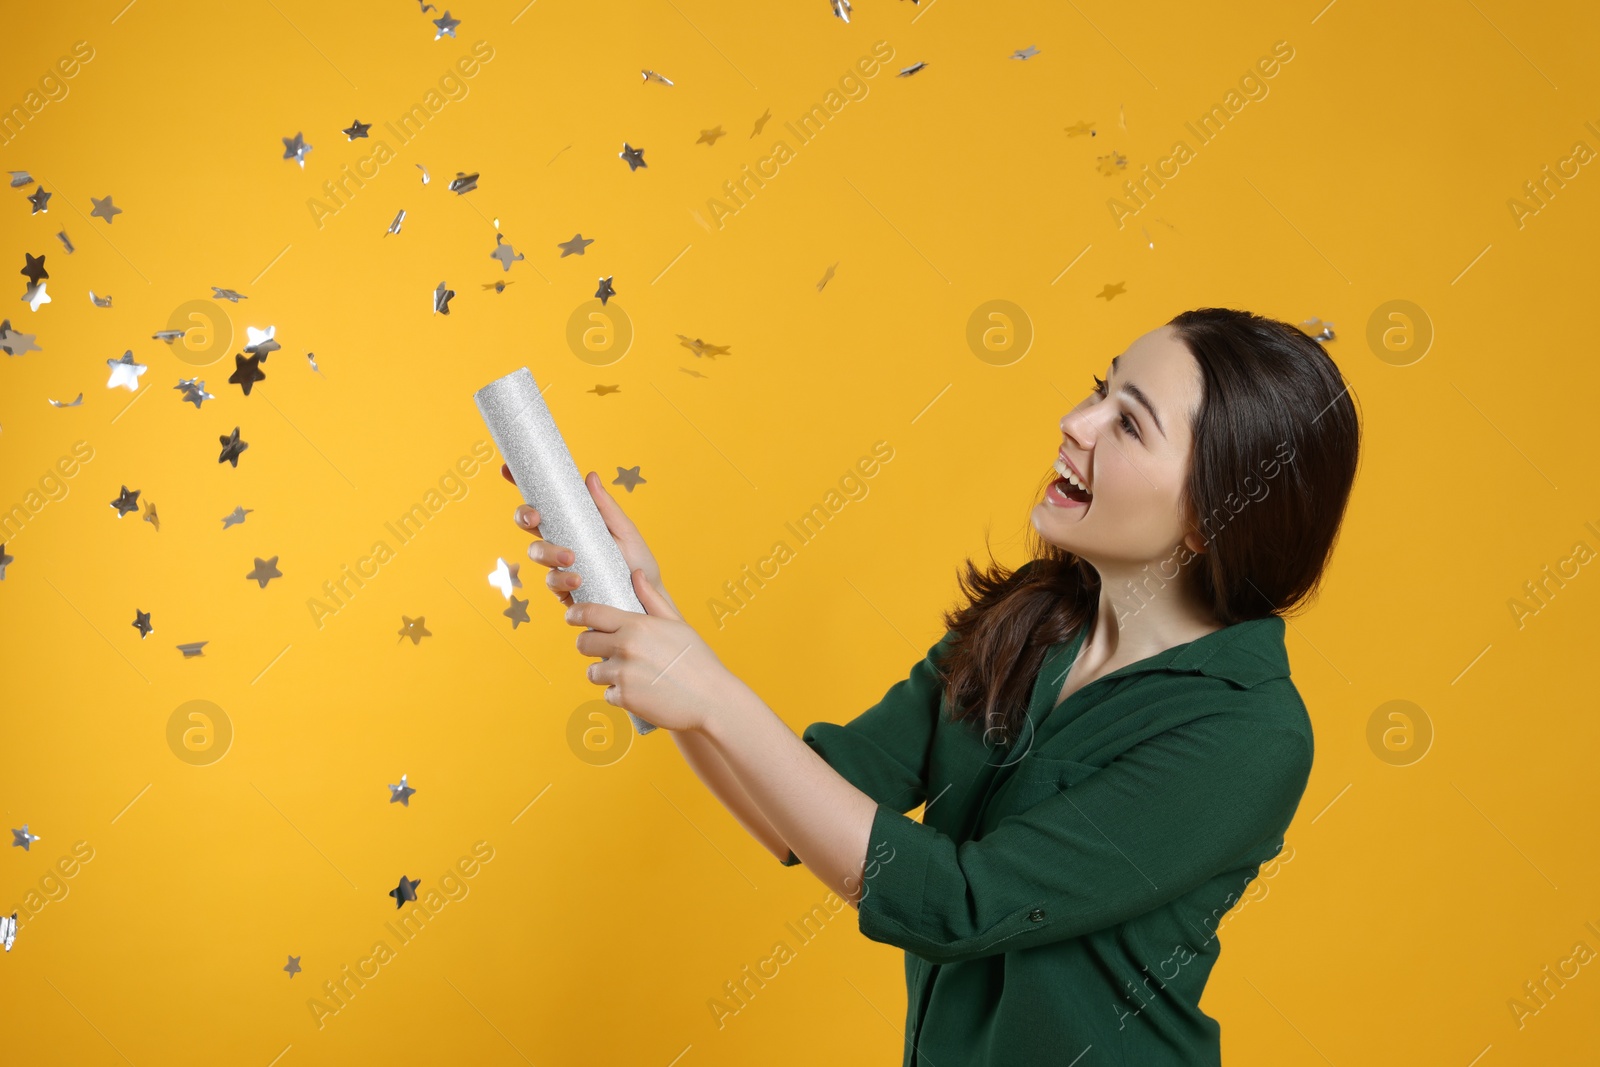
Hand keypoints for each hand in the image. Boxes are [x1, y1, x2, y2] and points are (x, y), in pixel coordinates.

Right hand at [503, 464, 675, 611]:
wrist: (646, 600)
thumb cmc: (637, 562)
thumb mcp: (625, 532)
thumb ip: (606, 508)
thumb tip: (590, 476)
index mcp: (573, 522)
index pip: (544, 501)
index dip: (522, 484)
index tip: (506, 470)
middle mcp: (561, 541)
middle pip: (528, 524)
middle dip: (524, 516)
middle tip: (535, 517)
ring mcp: (559, 565)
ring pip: (536, 553)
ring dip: (548, 552)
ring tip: (571, 558)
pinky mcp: (563, 590)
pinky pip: (552, 582)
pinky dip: (562, 579)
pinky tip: (577, 580)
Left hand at [565, 568, 739, 732]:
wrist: (712, 700)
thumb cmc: (698, 660)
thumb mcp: (677, 624)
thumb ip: (651, 599)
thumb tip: (637, 574)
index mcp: (637, 625)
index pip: (590, 613)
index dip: (576, 613)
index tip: (572, 616)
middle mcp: (625, 647)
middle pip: (583, 643)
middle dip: (589, 645)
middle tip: (602, 649)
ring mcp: (623, 674)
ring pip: (592, 671)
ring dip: (604, 673)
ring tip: (626, 673)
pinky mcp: (624, 699)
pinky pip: (607, 694)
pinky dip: (618, 694)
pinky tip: (638, 691)